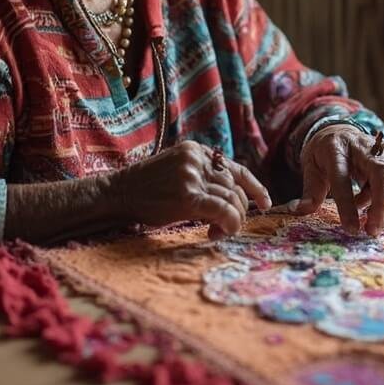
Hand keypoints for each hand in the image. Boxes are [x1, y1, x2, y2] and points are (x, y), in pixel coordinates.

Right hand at [113, 141, 271, 239]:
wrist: (118, 193)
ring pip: (232, 199)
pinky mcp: (187, 195)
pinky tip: (217, 233)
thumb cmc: (146, 190)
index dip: (255, 187)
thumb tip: (232, 198)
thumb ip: (202, 177)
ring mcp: (192, 176)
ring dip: (231, 220)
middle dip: (238, 211)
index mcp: (197, 151)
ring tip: (215, 232)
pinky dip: (229, 224)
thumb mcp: (178, 172)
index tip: (265, 202)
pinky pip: (223, 210)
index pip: (236, 169)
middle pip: (235, 187)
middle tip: (226, 228)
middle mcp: (197, 159)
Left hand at [297, 125, 383, 234]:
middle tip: (370, 231)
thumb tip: (299, 211)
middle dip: (380, 208)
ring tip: (372, 221)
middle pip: (382, 176)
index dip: (347, 205)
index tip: (351, 229)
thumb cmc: (325, 154)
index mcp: (337, 148)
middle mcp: (368, 148)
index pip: (343, 177)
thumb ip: (310, 190)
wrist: (342, 132)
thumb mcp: (311, 167)